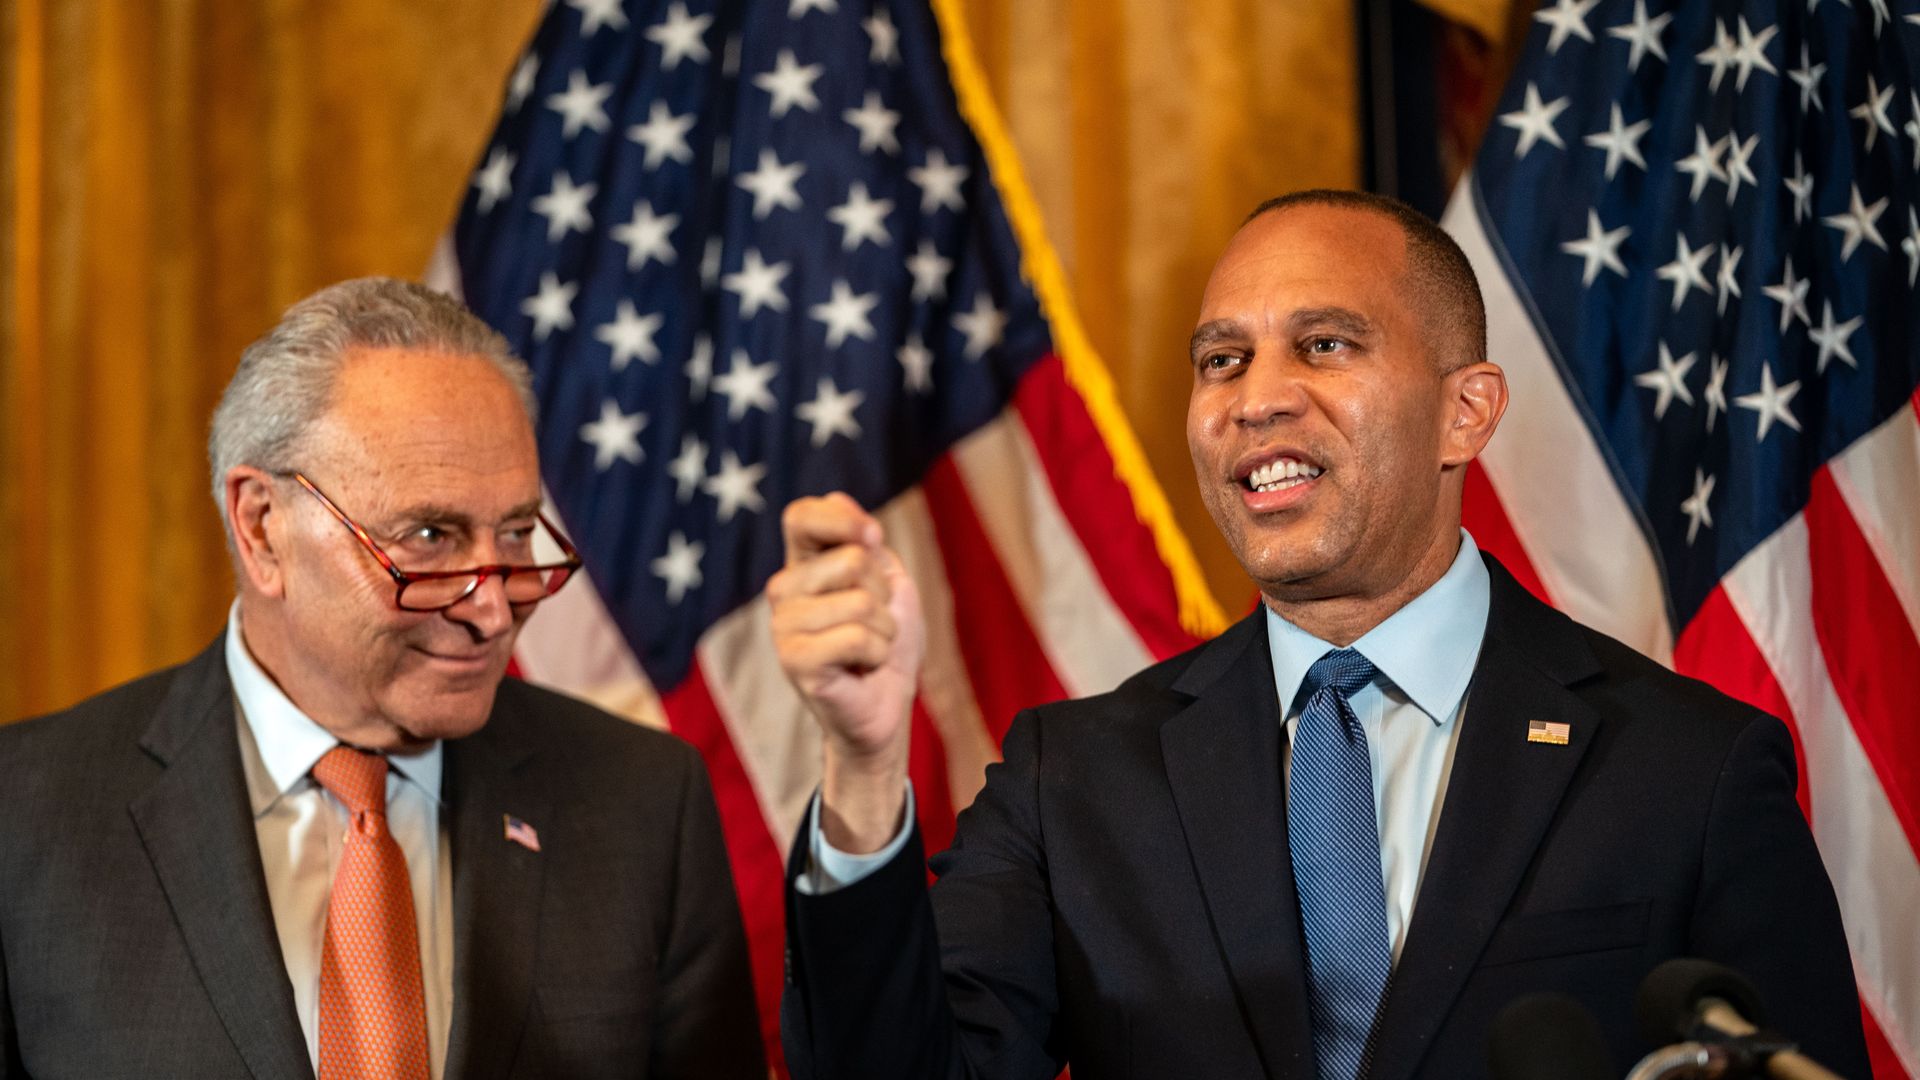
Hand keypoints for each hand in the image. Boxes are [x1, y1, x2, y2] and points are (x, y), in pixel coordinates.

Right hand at [770, 493, 924, 851]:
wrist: (888, 704)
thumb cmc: (885, 640)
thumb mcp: (887, 579)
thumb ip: (865, 541)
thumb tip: (838, 499)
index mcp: (802, 564)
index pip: (801, 516)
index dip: (842, 519)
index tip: (872, 538)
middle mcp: (784, 590)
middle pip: (852, 558)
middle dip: (883, 593)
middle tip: (873, 622)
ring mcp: (783, 625)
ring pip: (860, 602)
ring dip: (884, 629)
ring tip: (869, 648)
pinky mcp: (793, 660)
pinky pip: (857, 638)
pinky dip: (878, 653)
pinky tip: (863, 668)